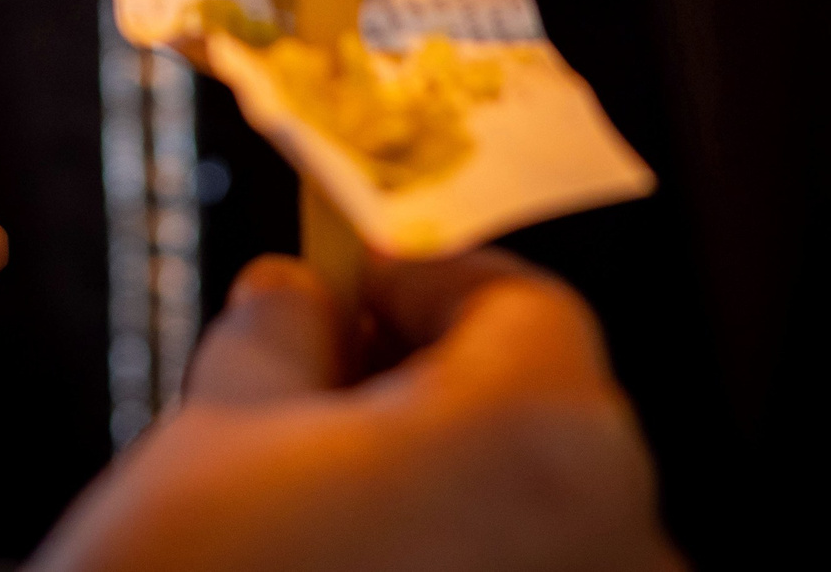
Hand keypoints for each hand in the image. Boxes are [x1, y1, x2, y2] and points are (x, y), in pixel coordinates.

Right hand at [33, 251, 683, 571]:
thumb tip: (294, 296)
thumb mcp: (219, 428)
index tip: (356, 289)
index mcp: (538, 435)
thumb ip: (280, 333)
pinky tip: (361, 562)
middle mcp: (611, 534)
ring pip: (531, 508)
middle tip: (325, 383)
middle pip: (535, 409)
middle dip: (429, 386)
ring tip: (326, 495)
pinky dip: (458, 557)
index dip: (424, 286)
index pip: (519, 304)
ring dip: (444, 481)